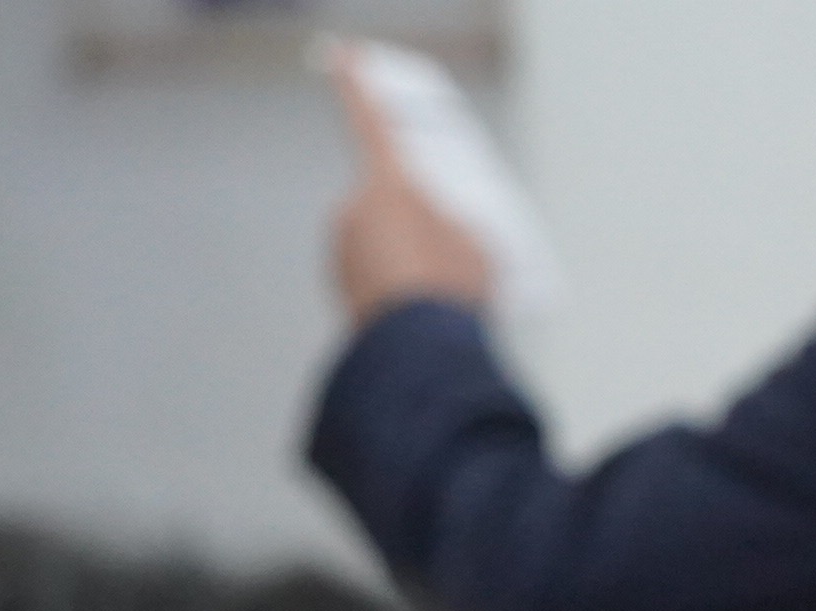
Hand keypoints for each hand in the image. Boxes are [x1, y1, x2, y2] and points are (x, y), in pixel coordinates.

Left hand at [326, 55, 491, 323]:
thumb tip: (443, 234)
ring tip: (439, 291)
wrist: (417, 347)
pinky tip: (420, 309)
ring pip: (378, 239)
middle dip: (413, 218)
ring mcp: (342, 246)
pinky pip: (371, 272)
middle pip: (387, 199)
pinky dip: (393, 285)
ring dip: (404, 257)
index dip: (358, 86)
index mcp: (390, 182)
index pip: (372, 122)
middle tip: (447, 251)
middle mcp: (354, 207)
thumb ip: (456, 222)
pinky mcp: (340, 282)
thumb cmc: (448, 287)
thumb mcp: (476, 244)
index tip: (344, 57)